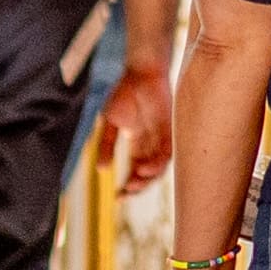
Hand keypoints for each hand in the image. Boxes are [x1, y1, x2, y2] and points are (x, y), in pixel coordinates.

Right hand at [95, 61, 172, 188]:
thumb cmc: (124, 92)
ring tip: (135, 183)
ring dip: (147, 178)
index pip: (136, 170)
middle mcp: (151, 143)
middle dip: (139, 187)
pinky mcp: (169, 128)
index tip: (118, 198)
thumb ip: (106, 146)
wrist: (139, 71)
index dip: (129, 186)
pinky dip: (156, 163)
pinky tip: (144, 168)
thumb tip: (101, 169)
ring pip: (159, 166)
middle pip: (149, 173)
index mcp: (138, 142)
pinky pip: (167, 152)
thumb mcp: (109, 123)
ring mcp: (161, 136)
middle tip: (126, 194)